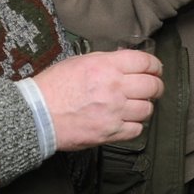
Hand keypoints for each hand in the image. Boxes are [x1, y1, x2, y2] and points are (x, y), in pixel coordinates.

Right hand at [35, 49, 163, 151]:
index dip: (155, 66)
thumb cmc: (54, 86)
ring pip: (147, 109)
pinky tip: (126, 121)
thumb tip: (127, 60)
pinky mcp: (110, 132)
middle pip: (152, 86)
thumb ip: (107, 60)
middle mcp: (115, 88)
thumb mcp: (80, 61)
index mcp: (107, 66)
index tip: (156, 70)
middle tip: (153, 88)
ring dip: (144, 107)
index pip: (146, 62)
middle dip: (156, 86)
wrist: (37, 115)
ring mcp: (114, 112)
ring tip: (136, 105)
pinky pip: (136, 129)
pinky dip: (134, 125)